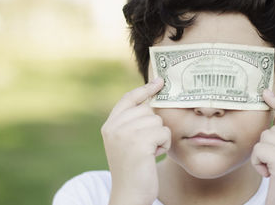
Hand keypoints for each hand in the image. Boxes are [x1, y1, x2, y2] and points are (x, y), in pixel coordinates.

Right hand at [101, 78, 170, 204]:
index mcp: (110, 125)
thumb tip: (152, 99)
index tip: (159, 81)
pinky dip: (164, 143)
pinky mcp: (139, 142)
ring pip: (157, 120)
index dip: (144, 89)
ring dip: (160, 136)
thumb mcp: (127, 142)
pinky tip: (154, 155)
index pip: (128, 99)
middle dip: (154, 125)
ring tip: (150, 151)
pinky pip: (163, 131)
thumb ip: (133, 122)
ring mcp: (125, 134)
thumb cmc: (133, 168)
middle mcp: (115, 127)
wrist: (129, 194)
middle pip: (147, 109)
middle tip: (148, 144)